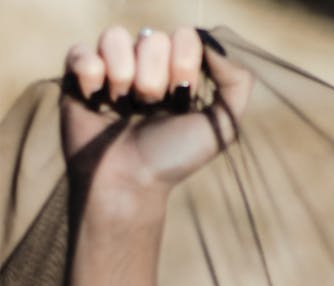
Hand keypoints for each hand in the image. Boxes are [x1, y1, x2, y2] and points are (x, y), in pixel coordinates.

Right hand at [62, 26, 252, 210]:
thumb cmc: (174, 158)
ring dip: (123, 78)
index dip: (183, 66)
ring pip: (115, 37)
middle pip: (152, 37)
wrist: (130, 182)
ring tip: (123, 109)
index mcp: (178, 71)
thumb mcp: (223, 126)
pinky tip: (98, 102)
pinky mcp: (78, 75)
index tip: (180, 101)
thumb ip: (237, 82)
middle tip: (150, 111)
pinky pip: (82, 51)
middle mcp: (145, 64)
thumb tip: (214, 43)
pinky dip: (92, 76)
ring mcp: (111, 67)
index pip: (185, 36)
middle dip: (154, 80)